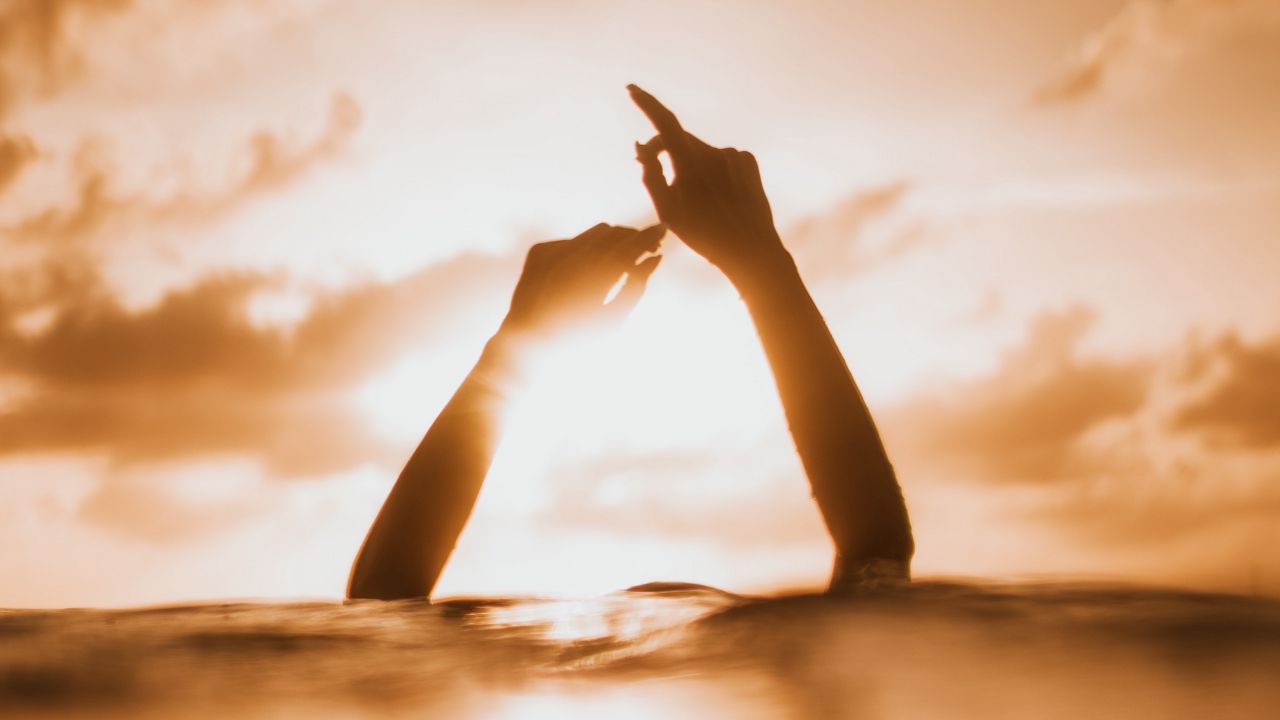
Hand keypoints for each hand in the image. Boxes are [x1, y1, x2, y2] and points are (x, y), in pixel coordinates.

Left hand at [499, 223, 664, 338]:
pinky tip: (587, 270)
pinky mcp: (538, 251)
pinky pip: (570, 241)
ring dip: (612, 241)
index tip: (664, 229)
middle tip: (649, 246)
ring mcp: (552, 251)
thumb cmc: (576, 341)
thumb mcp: (614, 320)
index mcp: (595, 277)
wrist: (525, 346)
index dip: (650, 235)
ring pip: (594, 233)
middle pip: (615, 233)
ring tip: (622, 258)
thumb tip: (656, 258)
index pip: (632, 245)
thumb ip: (636, 287)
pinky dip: (584, 250)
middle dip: (633, 237)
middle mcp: (572, 257)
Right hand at [628, 84, 785, 280]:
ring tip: (700, 201)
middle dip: (667, 152)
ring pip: (702, 153)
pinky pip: (723, 159)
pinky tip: (722, 196)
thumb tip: (640, 146)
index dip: (646, 103)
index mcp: (690, 163)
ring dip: (693, 167)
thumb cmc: (703, 234)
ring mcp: (734, 154)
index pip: (664, 122)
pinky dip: (715, 171)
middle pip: (680, 141)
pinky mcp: (748, 161)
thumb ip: (650, 174)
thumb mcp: (667, 210)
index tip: (632, 89)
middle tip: (655, 173)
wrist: (750, 249)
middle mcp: (713, 151)